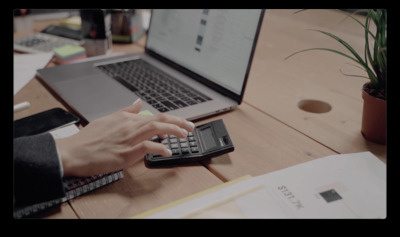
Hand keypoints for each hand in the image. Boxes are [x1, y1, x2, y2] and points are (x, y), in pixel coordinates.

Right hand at [55, 99, 194, 176]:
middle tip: (191, 127)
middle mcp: (129, 126)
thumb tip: (138, 103)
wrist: (74, 152)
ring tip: (185, 135)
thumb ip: (126, 111)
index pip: (154, 116)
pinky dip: (159, 147)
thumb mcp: (108, 119)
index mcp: (126, 118)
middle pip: (159, 120)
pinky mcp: (126, 152)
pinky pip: (146, 147)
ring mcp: (128, 139)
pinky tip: (167, 151)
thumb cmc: (89, 138)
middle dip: (178, 122)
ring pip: (156, 129)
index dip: (171, 119)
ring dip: (173, 131)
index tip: (182, 123)